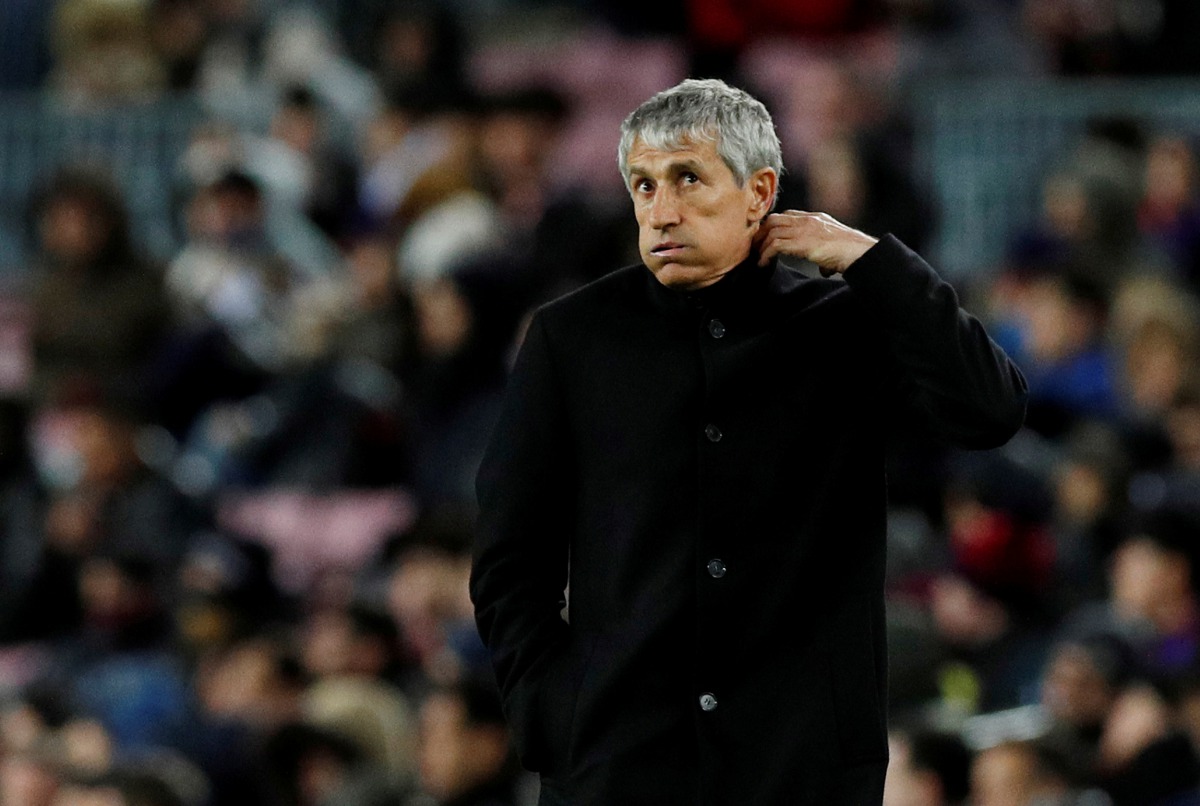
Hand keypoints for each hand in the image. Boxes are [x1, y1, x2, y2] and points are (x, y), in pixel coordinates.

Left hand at [755, 210, 877, 274]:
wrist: (860, 252)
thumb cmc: (852, 253)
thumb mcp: (836, 247)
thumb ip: (825, 254)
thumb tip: (824, 269)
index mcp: (816, 218)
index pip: (787, 215)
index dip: (773, 226)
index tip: (765, 238)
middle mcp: (808, 220)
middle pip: (774, 219)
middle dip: (762, 233)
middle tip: (755, 247)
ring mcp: (804, 230)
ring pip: (771, 231)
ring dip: (761, 245)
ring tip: (757, 257)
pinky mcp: (801, 243)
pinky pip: (775, 245)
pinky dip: (765, 255)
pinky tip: (763, 264)